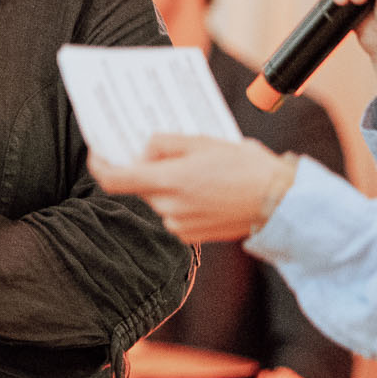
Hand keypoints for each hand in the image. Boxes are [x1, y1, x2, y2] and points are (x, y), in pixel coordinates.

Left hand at [91, 133, 302, 243]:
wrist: (280, 202)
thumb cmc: (246, 167)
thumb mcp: (203, 141)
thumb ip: (166, 144)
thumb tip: (144, 151)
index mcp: (168, 182)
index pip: (113, 179)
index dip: (99, 164)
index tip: (96, 152)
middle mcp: (168, 208)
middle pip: (139, 186)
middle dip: (144, 168)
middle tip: (163, 151)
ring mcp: (179, 226)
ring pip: (158, 199)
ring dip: (167, 183)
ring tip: (197, 168)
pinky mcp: (191, 236)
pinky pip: (174, 213)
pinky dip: (181, 199)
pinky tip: (206, 188)